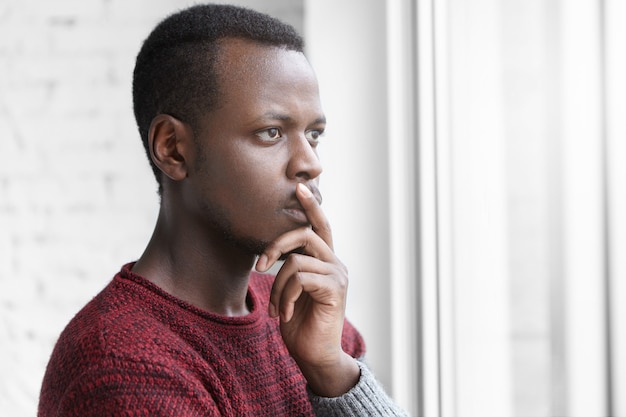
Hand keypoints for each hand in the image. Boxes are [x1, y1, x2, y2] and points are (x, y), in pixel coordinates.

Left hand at [255, 183, 358, 396]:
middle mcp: (335, 263)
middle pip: (305, 234)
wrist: (314, 355)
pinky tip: (285, 314)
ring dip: (277, 286)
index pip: (320, 226)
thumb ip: (291, 268)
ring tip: (277, 308)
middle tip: (260, 266)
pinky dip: (285, 297)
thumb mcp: (291, 289)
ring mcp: (337, 276)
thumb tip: (275, 251)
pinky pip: (300, 279)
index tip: (300, 188)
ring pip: (296, 261)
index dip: (311, 206)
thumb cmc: (300, 322)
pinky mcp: (335, 290)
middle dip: (276, 246)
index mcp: (324, 260)